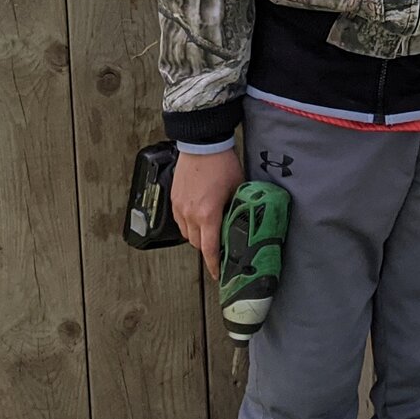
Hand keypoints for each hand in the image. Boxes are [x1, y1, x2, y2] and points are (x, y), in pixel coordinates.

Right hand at [171, 148, 243, 274]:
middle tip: (220, 247)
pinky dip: (189, 224)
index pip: (209, 249)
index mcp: (208, 214)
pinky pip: (180, 220)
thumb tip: (244, 221)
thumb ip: (238, 208)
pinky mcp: (174, 199)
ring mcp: (180, 207)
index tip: (219, 274)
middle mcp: (190, 214)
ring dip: (197, 236)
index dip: (214, 265)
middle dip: (208, 248)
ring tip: (210, 231)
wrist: (202, 144)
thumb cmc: (221, 163)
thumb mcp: (238, 188)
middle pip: (197, 244)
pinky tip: (199, 217)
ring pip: (187, 233)